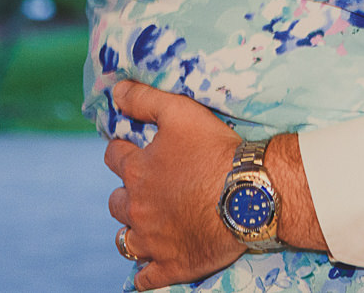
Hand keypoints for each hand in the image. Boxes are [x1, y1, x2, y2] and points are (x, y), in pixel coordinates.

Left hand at [104, 82, 243, 288]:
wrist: (250, 194)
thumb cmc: (216, 150)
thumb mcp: (180, 112)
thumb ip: (144, 99)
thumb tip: (115, 89)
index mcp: (138, 171)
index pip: (113, 156)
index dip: (122, 150)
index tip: (130, 149)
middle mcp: (138, 207)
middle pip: (116, 202)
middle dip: (127, 195)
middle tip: (147, 190)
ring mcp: (153, 240)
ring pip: (125, 241)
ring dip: (132, 232)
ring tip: (146, 227)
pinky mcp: (171, 265)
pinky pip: (145, 277)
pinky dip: (145, 272)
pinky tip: (149, 268)